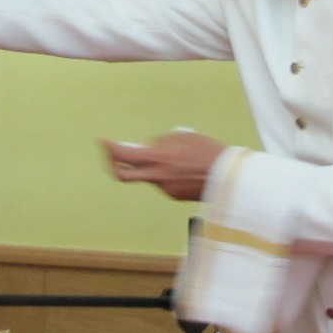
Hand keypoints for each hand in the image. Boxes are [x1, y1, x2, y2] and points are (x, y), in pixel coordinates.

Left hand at [103, 132, 225, 202]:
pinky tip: (184, 168)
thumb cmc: (208, 151)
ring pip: (148, 176)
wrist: (228, 176)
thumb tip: (151, 148)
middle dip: (114, 164)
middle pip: (124, 175)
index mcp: (158, 158)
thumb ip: (162, 143)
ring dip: (151, 166)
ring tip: (174, 156)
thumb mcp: (182, 137)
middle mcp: (157, 177)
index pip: (123, 156)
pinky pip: (163, 182)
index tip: (104, 142)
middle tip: (113, 155)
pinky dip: (166, 174)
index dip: (110, 149)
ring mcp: (165, 189)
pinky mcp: (174, 195)